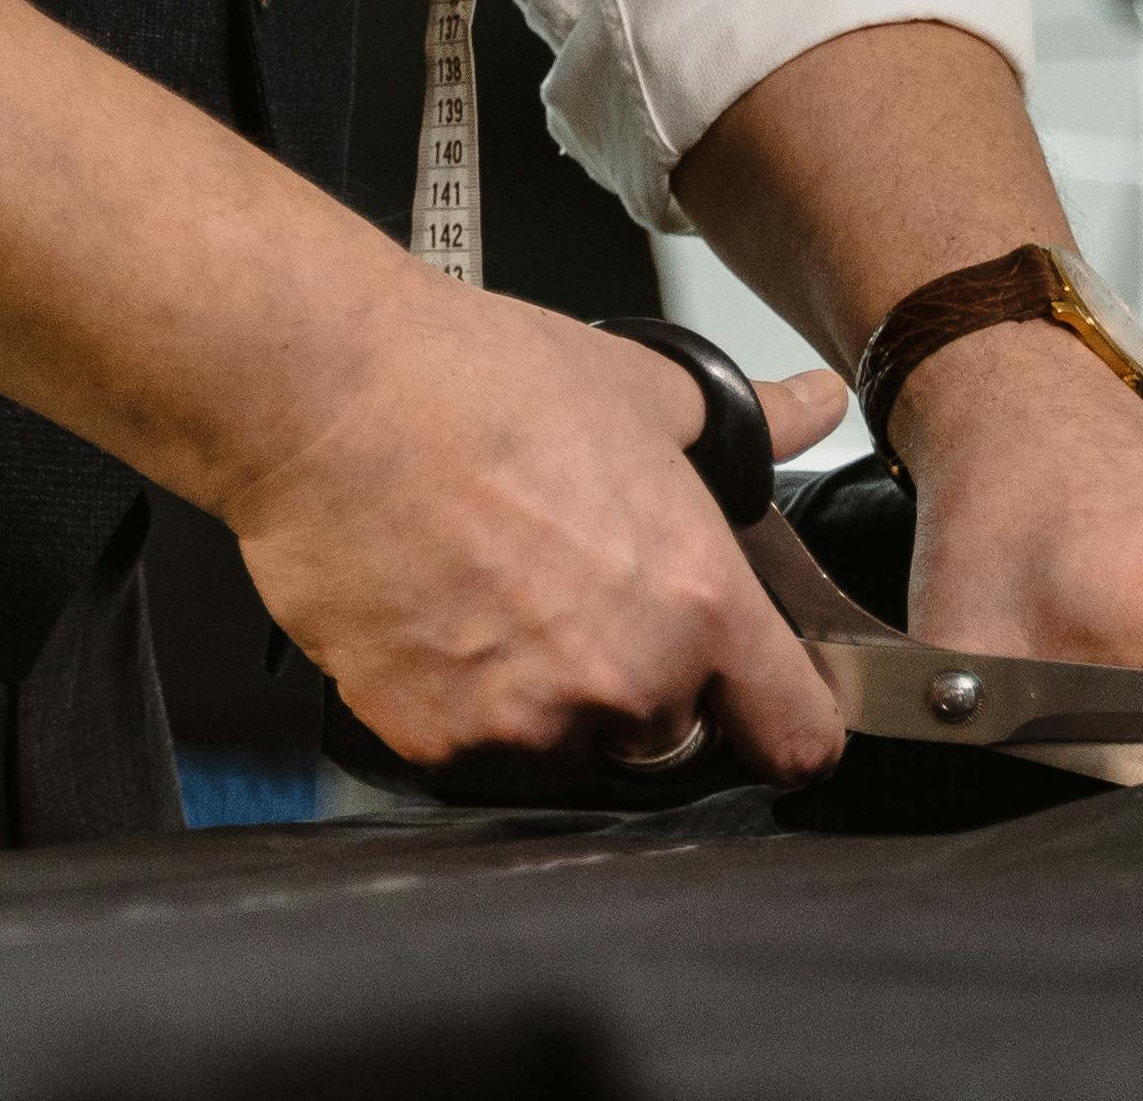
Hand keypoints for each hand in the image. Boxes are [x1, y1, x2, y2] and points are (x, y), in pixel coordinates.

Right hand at [210, 278, 850, 793]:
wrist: (331, 400)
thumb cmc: (479, 385)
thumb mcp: (647, 391)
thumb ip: (751, 424)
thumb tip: (810, 405)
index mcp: (700, 602)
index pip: (798, 737)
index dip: (787, 722)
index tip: (762, 703)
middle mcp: (626, 680)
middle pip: (673, 742)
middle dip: (643, 688)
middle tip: (586, 599)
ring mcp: (527, 724)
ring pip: (573, 754)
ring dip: (555, 707)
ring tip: (506, 600)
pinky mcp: (436, 743)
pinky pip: (479, 757)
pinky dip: (469, 711)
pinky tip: (449, 621)